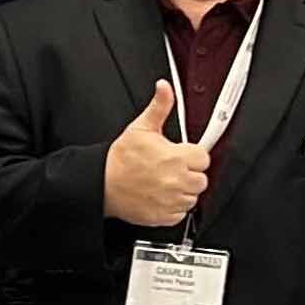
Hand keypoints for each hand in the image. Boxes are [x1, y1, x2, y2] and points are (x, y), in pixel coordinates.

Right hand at [100, 80, 209, 228]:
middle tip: (172, 169)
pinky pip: (181, 213)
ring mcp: (171, 200)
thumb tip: (165, 88)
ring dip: (183, 191)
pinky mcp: (164, 216)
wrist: (101, 184)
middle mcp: (177, 180)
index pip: (203, 158)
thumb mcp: (140, 127)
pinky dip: (173, 207)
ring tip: (165, 182)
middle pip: (202, 179)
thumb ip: (159, 106)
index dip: (193, 155)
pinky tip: (161, 196)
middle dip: (189, 173)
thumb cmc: (120, 159)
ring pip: (193, 197)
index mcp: (176, 157)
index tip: (181, 155)